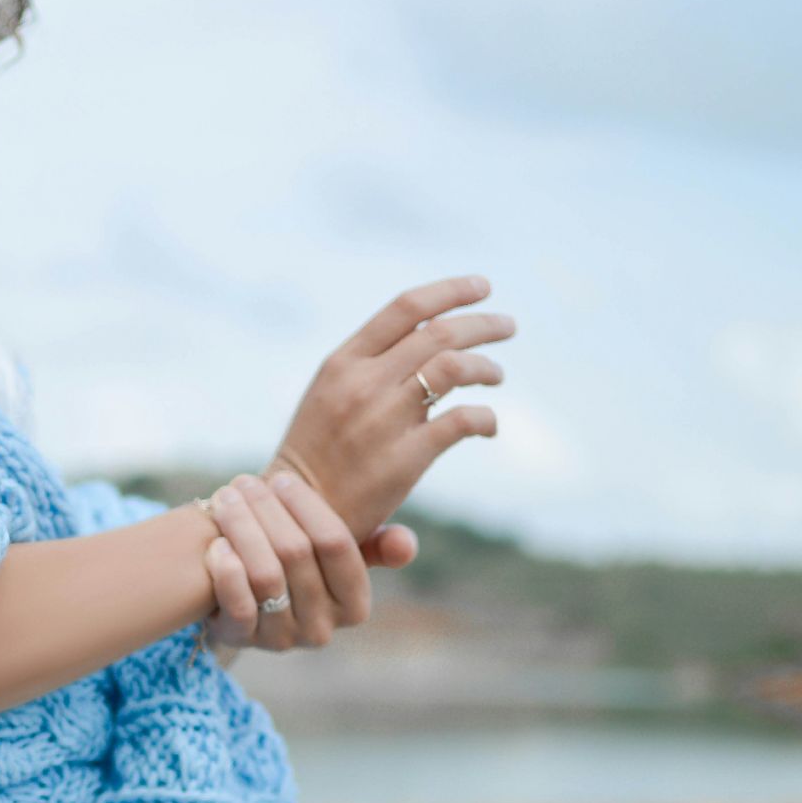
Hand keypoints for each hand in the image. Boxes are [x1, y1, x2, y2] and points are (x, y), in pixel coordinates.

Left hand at [196, 470, 417, 663]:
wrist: (244, 594)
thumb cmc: (298, 561)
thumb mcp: (336, 554)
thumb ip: (375, 545)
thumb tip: (406, 544)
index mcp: (354, 604)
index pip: (337, 545)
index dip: (307, 506)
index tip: (282, 478)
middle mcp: (322, 628)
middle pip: (296, 554)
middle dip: (266, 509)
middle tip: (243, 481)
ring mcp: (282, 639)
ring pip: (265, 574)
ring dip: (241, 528)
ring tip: (225, 498)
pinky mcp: (243, 642)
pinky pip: (238, 605)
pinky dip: (226, 569)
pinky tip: (216, 542)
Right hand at [265, 275, 513, 541]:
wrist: (293, 515)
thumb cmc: (318, 452)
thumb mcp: (330, 392)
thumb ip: (375, 362)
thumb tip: (433, 335)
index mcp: (342, 362)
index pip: (405, 308)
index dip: (451, 291)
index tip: (484, 287)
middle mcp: (363, 383)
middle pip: (440, 333)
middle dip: (483, 325)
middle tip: (507, 327)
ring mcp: (383, 420)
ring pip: (455, 368)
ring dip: (487, 367)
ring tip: (497, 376)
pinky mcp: (404, 460)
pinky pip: (462, 421)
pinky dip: (486, 417)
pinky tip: (489, 425)